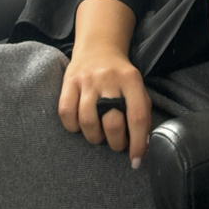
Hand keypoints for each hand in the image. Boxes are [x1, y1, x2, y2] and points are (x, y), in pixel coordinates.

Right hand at [58, 44, 151, 168]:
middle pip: (112, 122)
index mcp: (131, 80)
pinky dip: (73, 126)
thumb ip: (141, 114)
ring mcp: (87, 80)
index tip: (136, 160)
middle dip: (115, 141)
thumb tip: (141, 149)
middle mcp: (109, 78)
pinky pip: (66, 113)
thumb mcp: (137, 88)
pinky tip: (80, 124)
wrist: (99, 48)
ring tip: (99, 133)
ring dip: (94, 136)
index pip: (137, 116)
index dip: (138, 143)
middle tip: (116, 142)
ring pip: (87, 121)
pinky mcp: (69, 81)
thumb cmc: (120, 77)